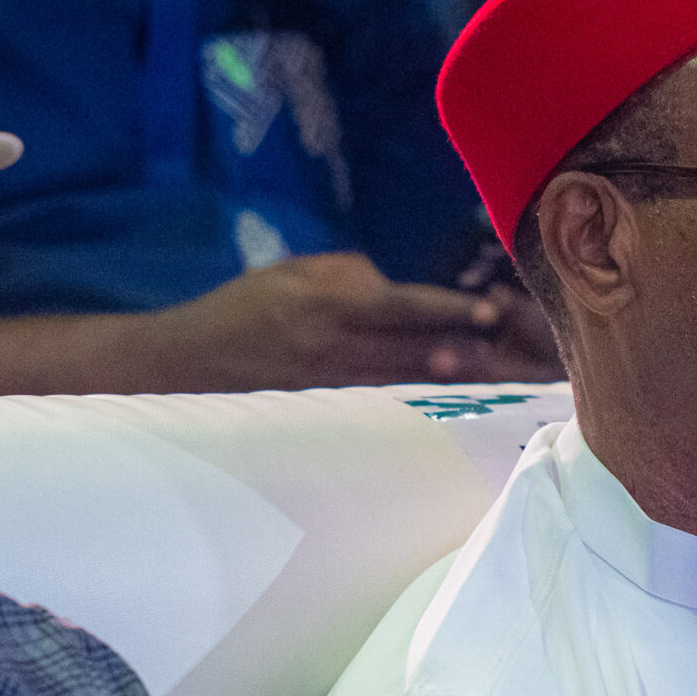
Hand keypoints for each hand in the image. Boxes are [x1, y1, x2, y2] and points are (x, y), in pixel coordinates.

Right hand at [156, 253, 564, 391]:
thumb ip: (349, 275)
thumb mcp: (291, 273)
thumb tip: (399, 294)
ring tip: (495, 387)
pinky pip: (375, 416)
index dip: (449, 311)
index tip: (490, 313)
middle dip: (464, 355)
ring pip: (400, 390)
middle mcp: (327, 351)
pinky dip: (412, 413)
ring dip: (448, 391)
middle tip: (514, 357)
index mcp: (323, 305)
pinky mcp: (318, 422)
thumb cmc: (243, 311)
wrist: (181, 365)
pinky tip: (445, 416)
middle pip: (411, 354)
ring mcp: (324, 392)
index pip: (400, 306)